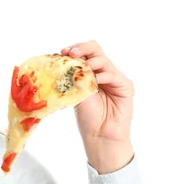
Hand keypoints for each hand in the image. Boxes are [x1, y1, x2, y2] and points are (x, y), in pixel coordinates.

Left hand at [61, 40, 134, 173]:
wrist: (100, 135)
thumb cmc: (87, 117)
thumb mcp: (74, 93)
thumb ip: (71, 78)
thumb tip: (58, 62)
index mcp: (91, 72)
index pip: (85, 52)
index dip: (74, 49)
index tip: (62, 52)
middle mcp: (103, 72)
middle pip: (95, 49)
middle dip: (81, 49)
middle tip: (71, 54)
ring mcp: (115, 78)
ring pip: (103, 60)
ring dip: (90, 62)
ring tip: (82, 69)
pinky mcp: (125, 86)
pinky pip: (113, 75)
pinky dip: (102, 76)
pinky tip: (95, 80)